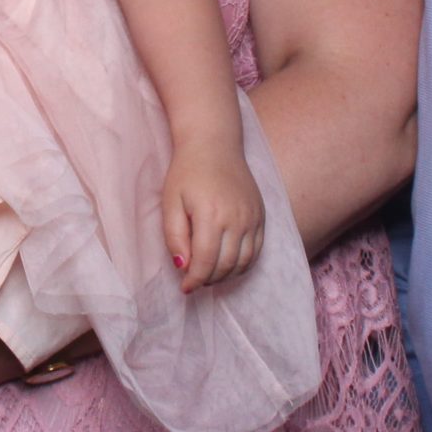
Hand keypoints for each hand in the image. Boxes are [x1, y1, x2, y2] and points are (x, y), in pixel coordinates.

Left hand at [161, 137, 264, 291]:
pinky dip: (243, 264)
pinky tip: (227, 264)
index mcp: (211, 215)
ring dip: (226, 275)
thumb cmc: (187, 172)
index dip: (194, 280)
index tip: (185, 288)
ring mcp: (252, 218)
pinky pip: (256, 251)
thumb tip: (182, 267)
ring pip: (243, 262)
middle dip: (208, 280)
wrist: (214, 144)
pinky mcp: (261, 215)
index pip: (206, 262)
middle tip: (194, 281)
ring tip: (209, 274)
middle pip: (226, 266)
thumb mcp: (170, 202)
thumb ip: (174, 236)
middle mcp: (237, 219)